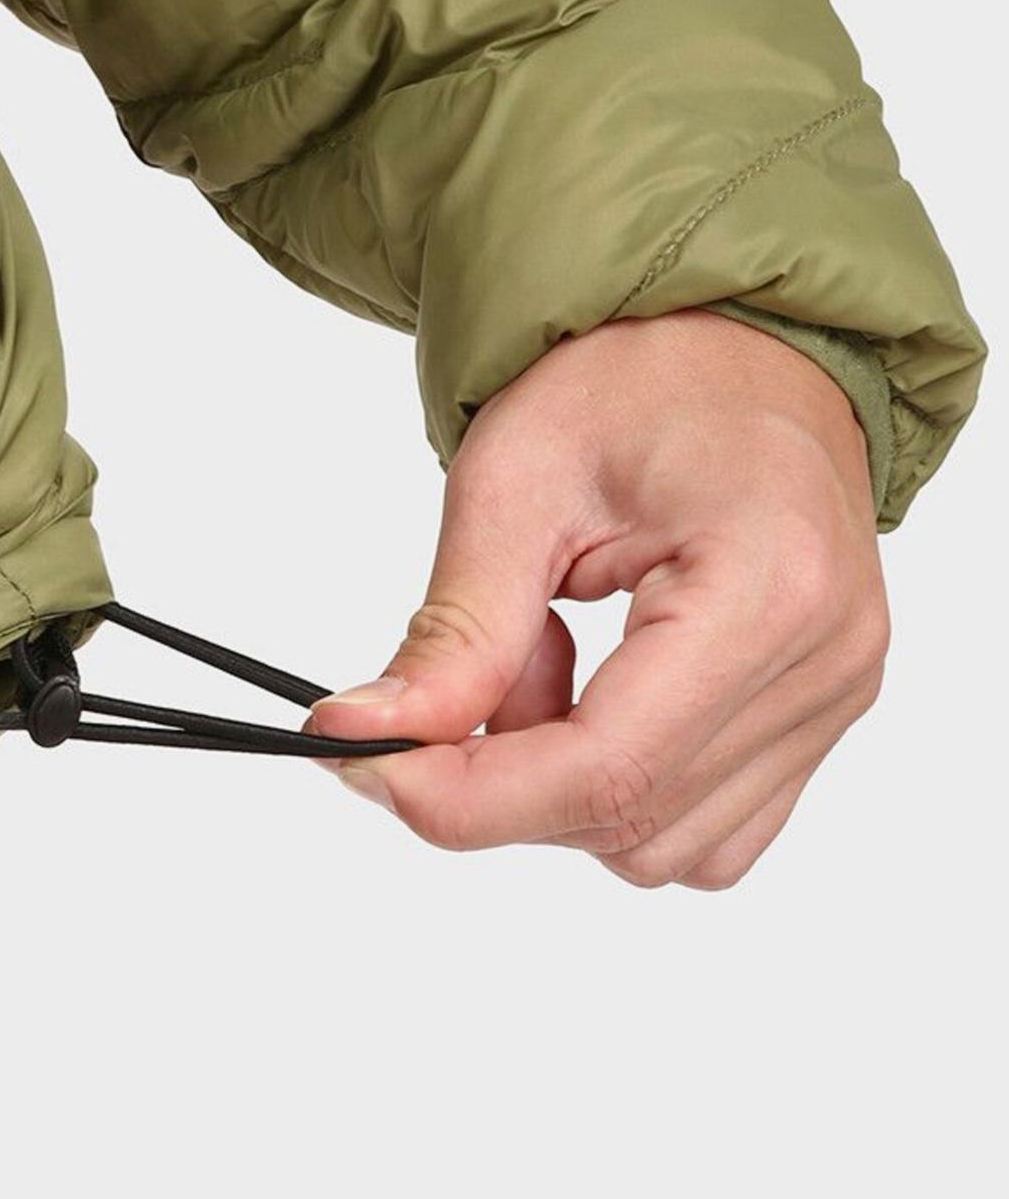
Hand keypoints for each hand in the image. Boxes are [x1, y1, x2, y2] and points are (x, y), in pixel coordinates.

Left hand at [305, 308, 889, 889]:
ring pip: (656, 847)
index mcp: (766, 588)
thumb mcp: (514, 481)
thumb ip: (454, 630)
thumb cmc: (640, 382)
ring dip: (559, 785)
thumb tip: (366, 738)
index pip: (606, 769)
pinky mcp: (819, 725)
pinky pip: (700, 834)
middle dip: (501, 782)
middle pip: (626, 820)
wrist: (741, 350)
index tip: (365, 767)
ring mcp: (834, 703)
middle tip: (453, 678)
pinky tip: (597, 694)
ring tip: (547, 655)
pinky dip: (617, 792)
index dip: (467, 797)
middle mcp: (825, 664)